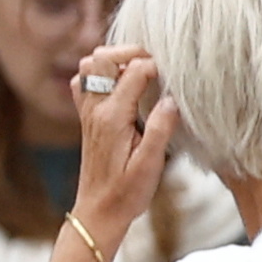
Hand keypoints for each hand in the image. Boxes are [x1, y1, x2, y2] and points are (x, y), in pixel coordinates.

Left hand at [69, 47, 177, 251]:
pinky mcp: (86, 118)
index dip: (157, 66)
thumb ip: (160, 129)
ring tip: (140, 72)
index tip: (176, 77)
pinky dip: (101, 75)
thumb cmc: (127, 192)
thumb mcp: (151, 164)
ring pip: (89, 65)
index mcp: (113, 117)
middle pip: (102, 57)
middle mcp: (96, 109)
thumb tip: (172, 99)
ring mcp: (87, 112)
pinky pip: (85, 82)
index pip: (134, 71)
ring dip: (114, 61)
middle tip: (157, 64)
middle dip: (131, 51)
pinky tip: (121, 87)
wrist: (99, 210)